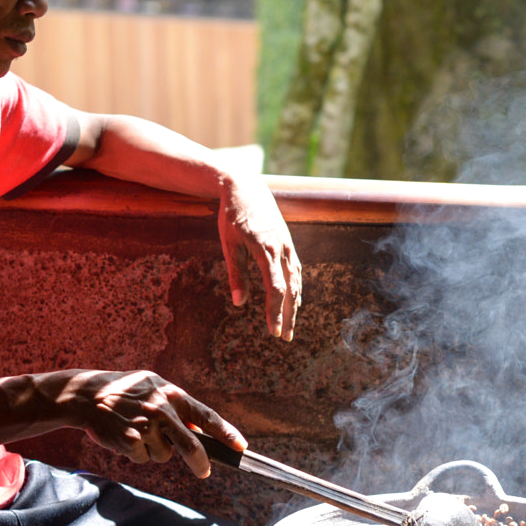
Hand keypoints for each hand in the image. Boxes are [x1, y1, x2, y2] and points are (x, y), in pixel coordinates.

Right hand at [67, 370, 243, 475]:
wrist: (87, 395)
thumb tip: (196, 429)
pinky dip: (137, 453)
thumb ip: (175, 406)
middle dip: (200, 463)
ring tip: (137, 432)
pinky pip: (144, 458)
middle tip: (204, 471)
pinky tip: (124, 437)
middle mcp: (162, 410)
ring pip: (164, 455)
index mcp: (173, 395)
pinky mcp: (131, 442)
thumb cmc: (125, 391)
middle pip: (191, 446)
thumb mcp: (153, 387)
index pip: (207, 416)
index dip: (227, 433)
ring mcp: (147, 427)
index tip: (241, 447)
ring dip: (154, 450)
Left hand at [217, 175, 301, 341]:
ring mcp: (288, 247)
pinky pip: (296, 273)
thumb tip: (240, 303)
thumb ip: (236, 273)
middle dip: (288, 316)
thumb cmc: (232, 216)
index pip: (276, 289)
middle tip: (284, 338)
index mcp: (267, 250)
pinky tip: (293, 303)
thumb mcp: (229, 244)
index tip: (273, 331)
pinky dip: (296, 291)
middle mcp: (283, 250)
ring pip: (296, 283)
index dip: (276, 312)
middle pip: (290, 290)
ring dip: (294, 306)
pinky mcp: (288, 245)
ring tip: (289, 326)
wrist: (246, 187)